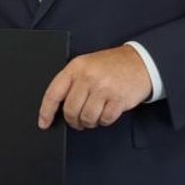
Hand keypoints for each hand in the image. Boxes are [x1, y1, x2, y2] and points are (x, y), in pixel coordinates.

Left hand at [38, 45, 152, 130]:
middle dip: (73, 120)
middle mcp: (88, 77)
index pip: (54, 93)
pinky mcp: (118, 99)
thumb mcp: (87, 64)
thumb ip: (72, 81)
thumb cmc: (111, 65)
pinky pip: (104, 120)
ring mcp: (104, 88)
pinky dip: (104, 121)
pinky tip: (106, 112)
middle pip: (70, 110)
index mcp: (76, 67)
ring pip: (86, 118)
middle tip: (77, 120)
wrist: (140, 61)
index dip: (46, 111)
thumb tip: (58, 107)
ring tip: (94, 115)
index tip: (44, 123)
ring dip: (89, 122)